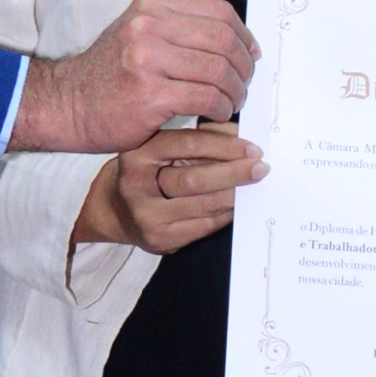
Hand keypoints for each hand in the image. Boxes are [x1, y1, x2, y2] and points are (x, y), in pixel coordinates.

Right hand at [11, 0, 257, 155]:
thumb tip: (234, 39)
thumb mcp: (139, 33)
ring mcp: (147, 59)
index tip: (251, 54)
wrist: (68, 104)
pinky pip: (206, 98)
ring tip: (233, 102)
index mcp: (151, 5)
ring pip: (218, 70)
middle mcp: (148, 26)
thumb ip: (179, 28)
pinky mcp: (151, 95)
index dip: (244, 35)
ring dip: (236, 90)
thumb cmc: (109, 74)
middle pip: (222, 39)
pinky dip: (221, 108)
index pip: (217, 11)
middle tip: (245, 83)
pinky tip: (217, 114)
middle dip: (244, 65)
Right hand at [76, 120, 263, 255]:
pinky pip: (203, 226)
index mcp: (137, 153)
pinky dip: (225, 214)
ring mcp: (145, 215)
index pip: (187, 144)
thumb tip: (242, 137)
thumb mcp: (162, 146)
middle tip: (260, 168)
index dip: (224, 145)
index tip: (251, 148)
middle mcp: (136, 184)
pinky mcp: (158, 239)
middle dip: (234, 173)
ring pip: (202, 205)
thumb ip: (200, 137)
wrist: (115, 209)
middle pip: (194, 178)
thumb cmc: (147, 171)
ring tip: (254, 185)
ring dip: (234, 195)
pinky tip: (237, 205)